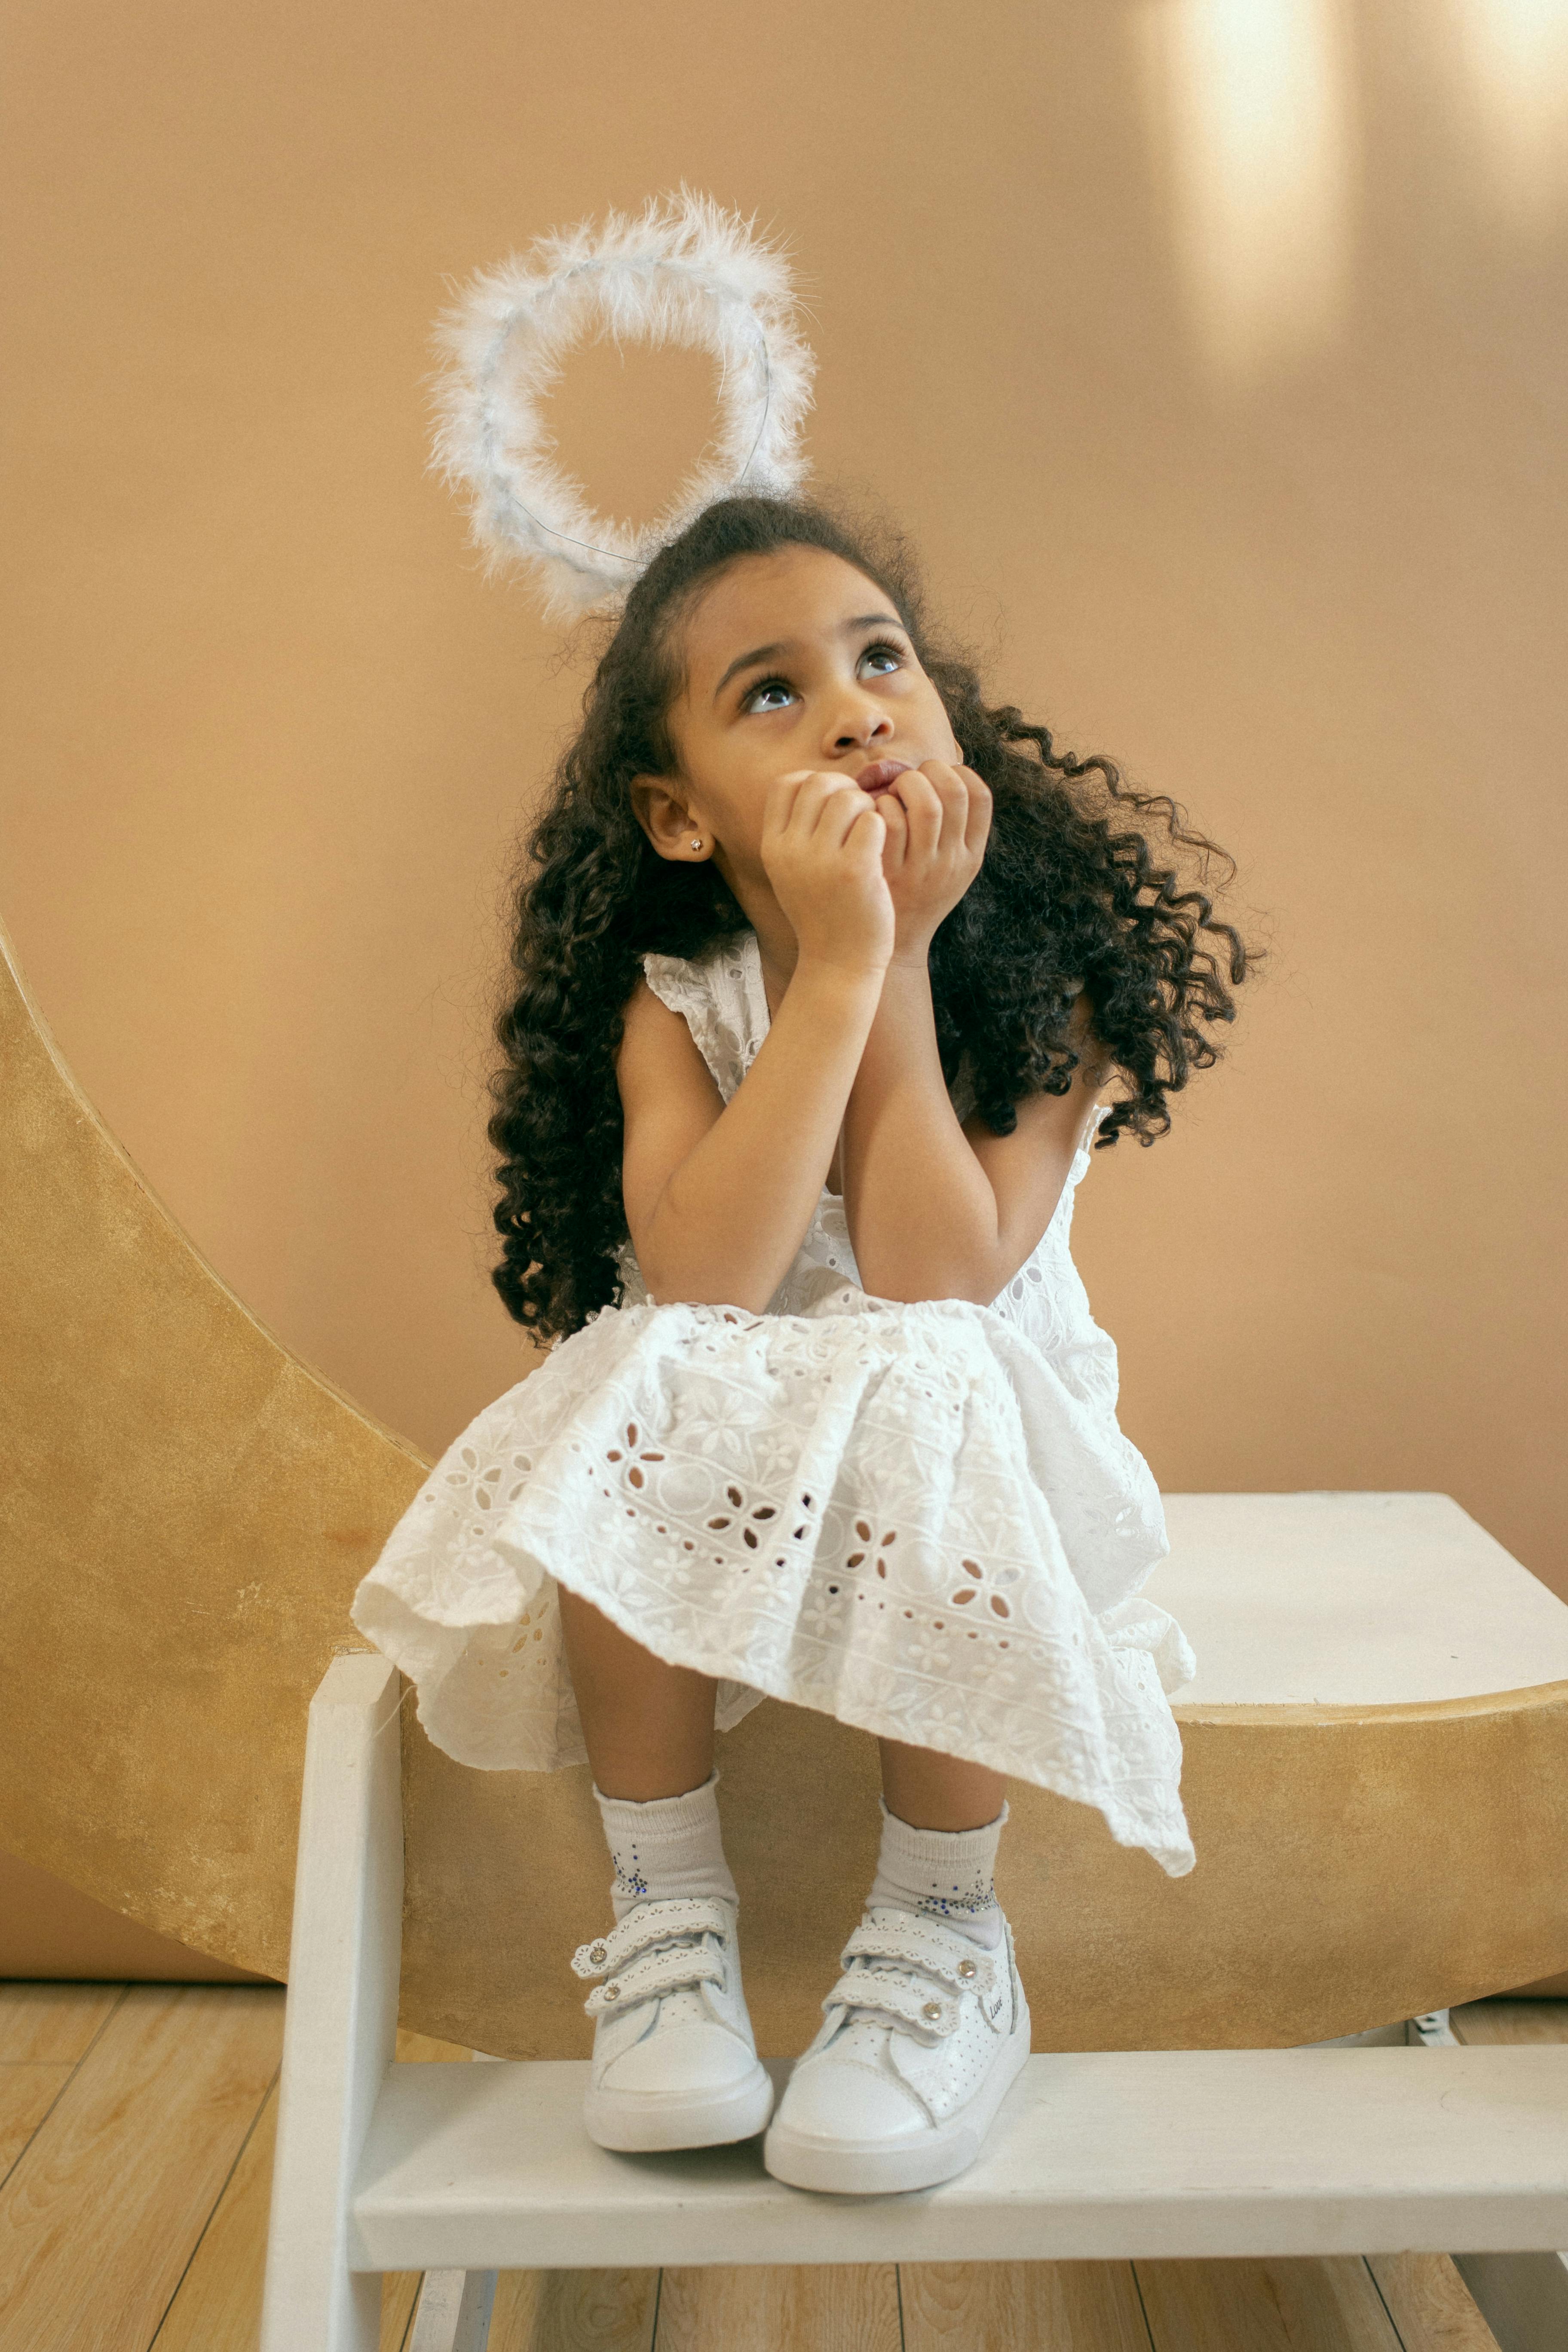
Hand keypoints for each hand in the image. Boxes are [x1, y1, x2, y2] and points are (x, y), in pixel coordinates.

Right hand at [761, 769, 894, 978]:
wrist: (838, 964)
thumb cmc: (823, 912)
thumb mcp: (793, 872)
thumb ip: (798, 831)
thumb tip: (821, 783)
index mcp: (772, 846)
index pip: (786, 783)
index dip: (814, 782)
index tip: (832, 804)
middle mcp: (790, 850)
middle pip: (818, 783)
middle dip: (845, 790)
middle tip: (860, 816)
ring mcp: (821, 860)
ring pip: (849, 797)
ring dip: (868, 807)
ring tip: (872, 834)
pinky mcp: (855, 871)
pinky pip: (874, 820)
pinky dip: (884, 827)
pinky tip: (883, 848)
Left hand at [873, 759, 991, 959]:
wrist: (893, 942)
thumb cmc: (915, 890)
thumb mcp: (948, 865)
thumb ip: (949, 826)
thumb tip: (927, 770)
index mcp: (971, 855)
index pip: (980, 796)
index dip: (958, 773)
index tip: (939, 777)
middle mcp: (951, 862)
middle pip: (953, 792)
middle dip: (930, 771)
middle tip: (912, 779)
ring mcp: (921, 868)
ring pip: (925, 803)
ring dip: (906, 783)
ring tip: (894, 791)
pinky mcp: (889, 872)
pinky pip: (890, 821)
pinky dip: (881, 805)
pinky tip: (875, 812)